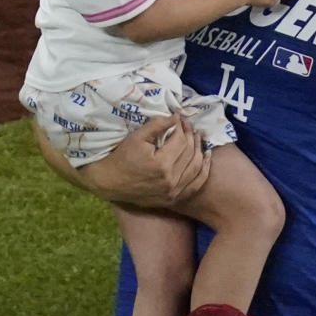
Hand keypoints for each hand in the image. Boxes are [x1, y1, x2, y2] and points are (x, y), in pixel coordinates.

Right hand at [77, 111, 209, 206]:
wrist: (110, 182)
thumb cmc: (122, 157)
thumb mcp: (137, 137)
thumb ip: (158, 125)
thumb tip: (176, 117)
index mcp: (162, 165)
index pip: (181, 141)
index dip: (181, 127)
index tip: (179, 119)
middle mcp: (171, 180)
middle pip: (190, 153)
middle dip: (191, 136)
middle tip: (188, 126)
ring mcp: (174, 192)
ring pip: (197, 168)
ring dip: (200, 150)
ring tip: (197, 138)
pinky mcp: (174, 199)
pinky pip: (196, 185)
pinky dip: (204, 171)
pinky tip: (205, 158)